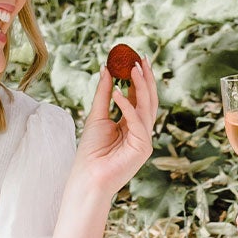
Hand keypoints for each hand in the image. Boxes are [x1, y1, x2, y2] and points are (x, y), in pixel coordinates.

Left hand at [71, 55, 160, 198]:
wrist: (88, 178)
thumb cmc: (91, 152)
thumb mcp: (96, 116)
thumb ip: (103, 93)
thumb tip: (106, 69)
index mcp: (131, 125)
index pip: (139, 98)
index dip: (138, 79)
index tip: (135, 59)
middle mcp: (141, 131)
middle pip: (149, 100)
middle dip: (146, 79)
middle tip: (142, 59)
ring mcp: (144, 139)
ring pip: (147, 107)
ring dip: (141, 86)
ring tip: (132, 68)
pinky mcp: (143, 147)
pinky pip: (137, 121)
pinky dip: (127, 106)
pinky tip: (117, 91)